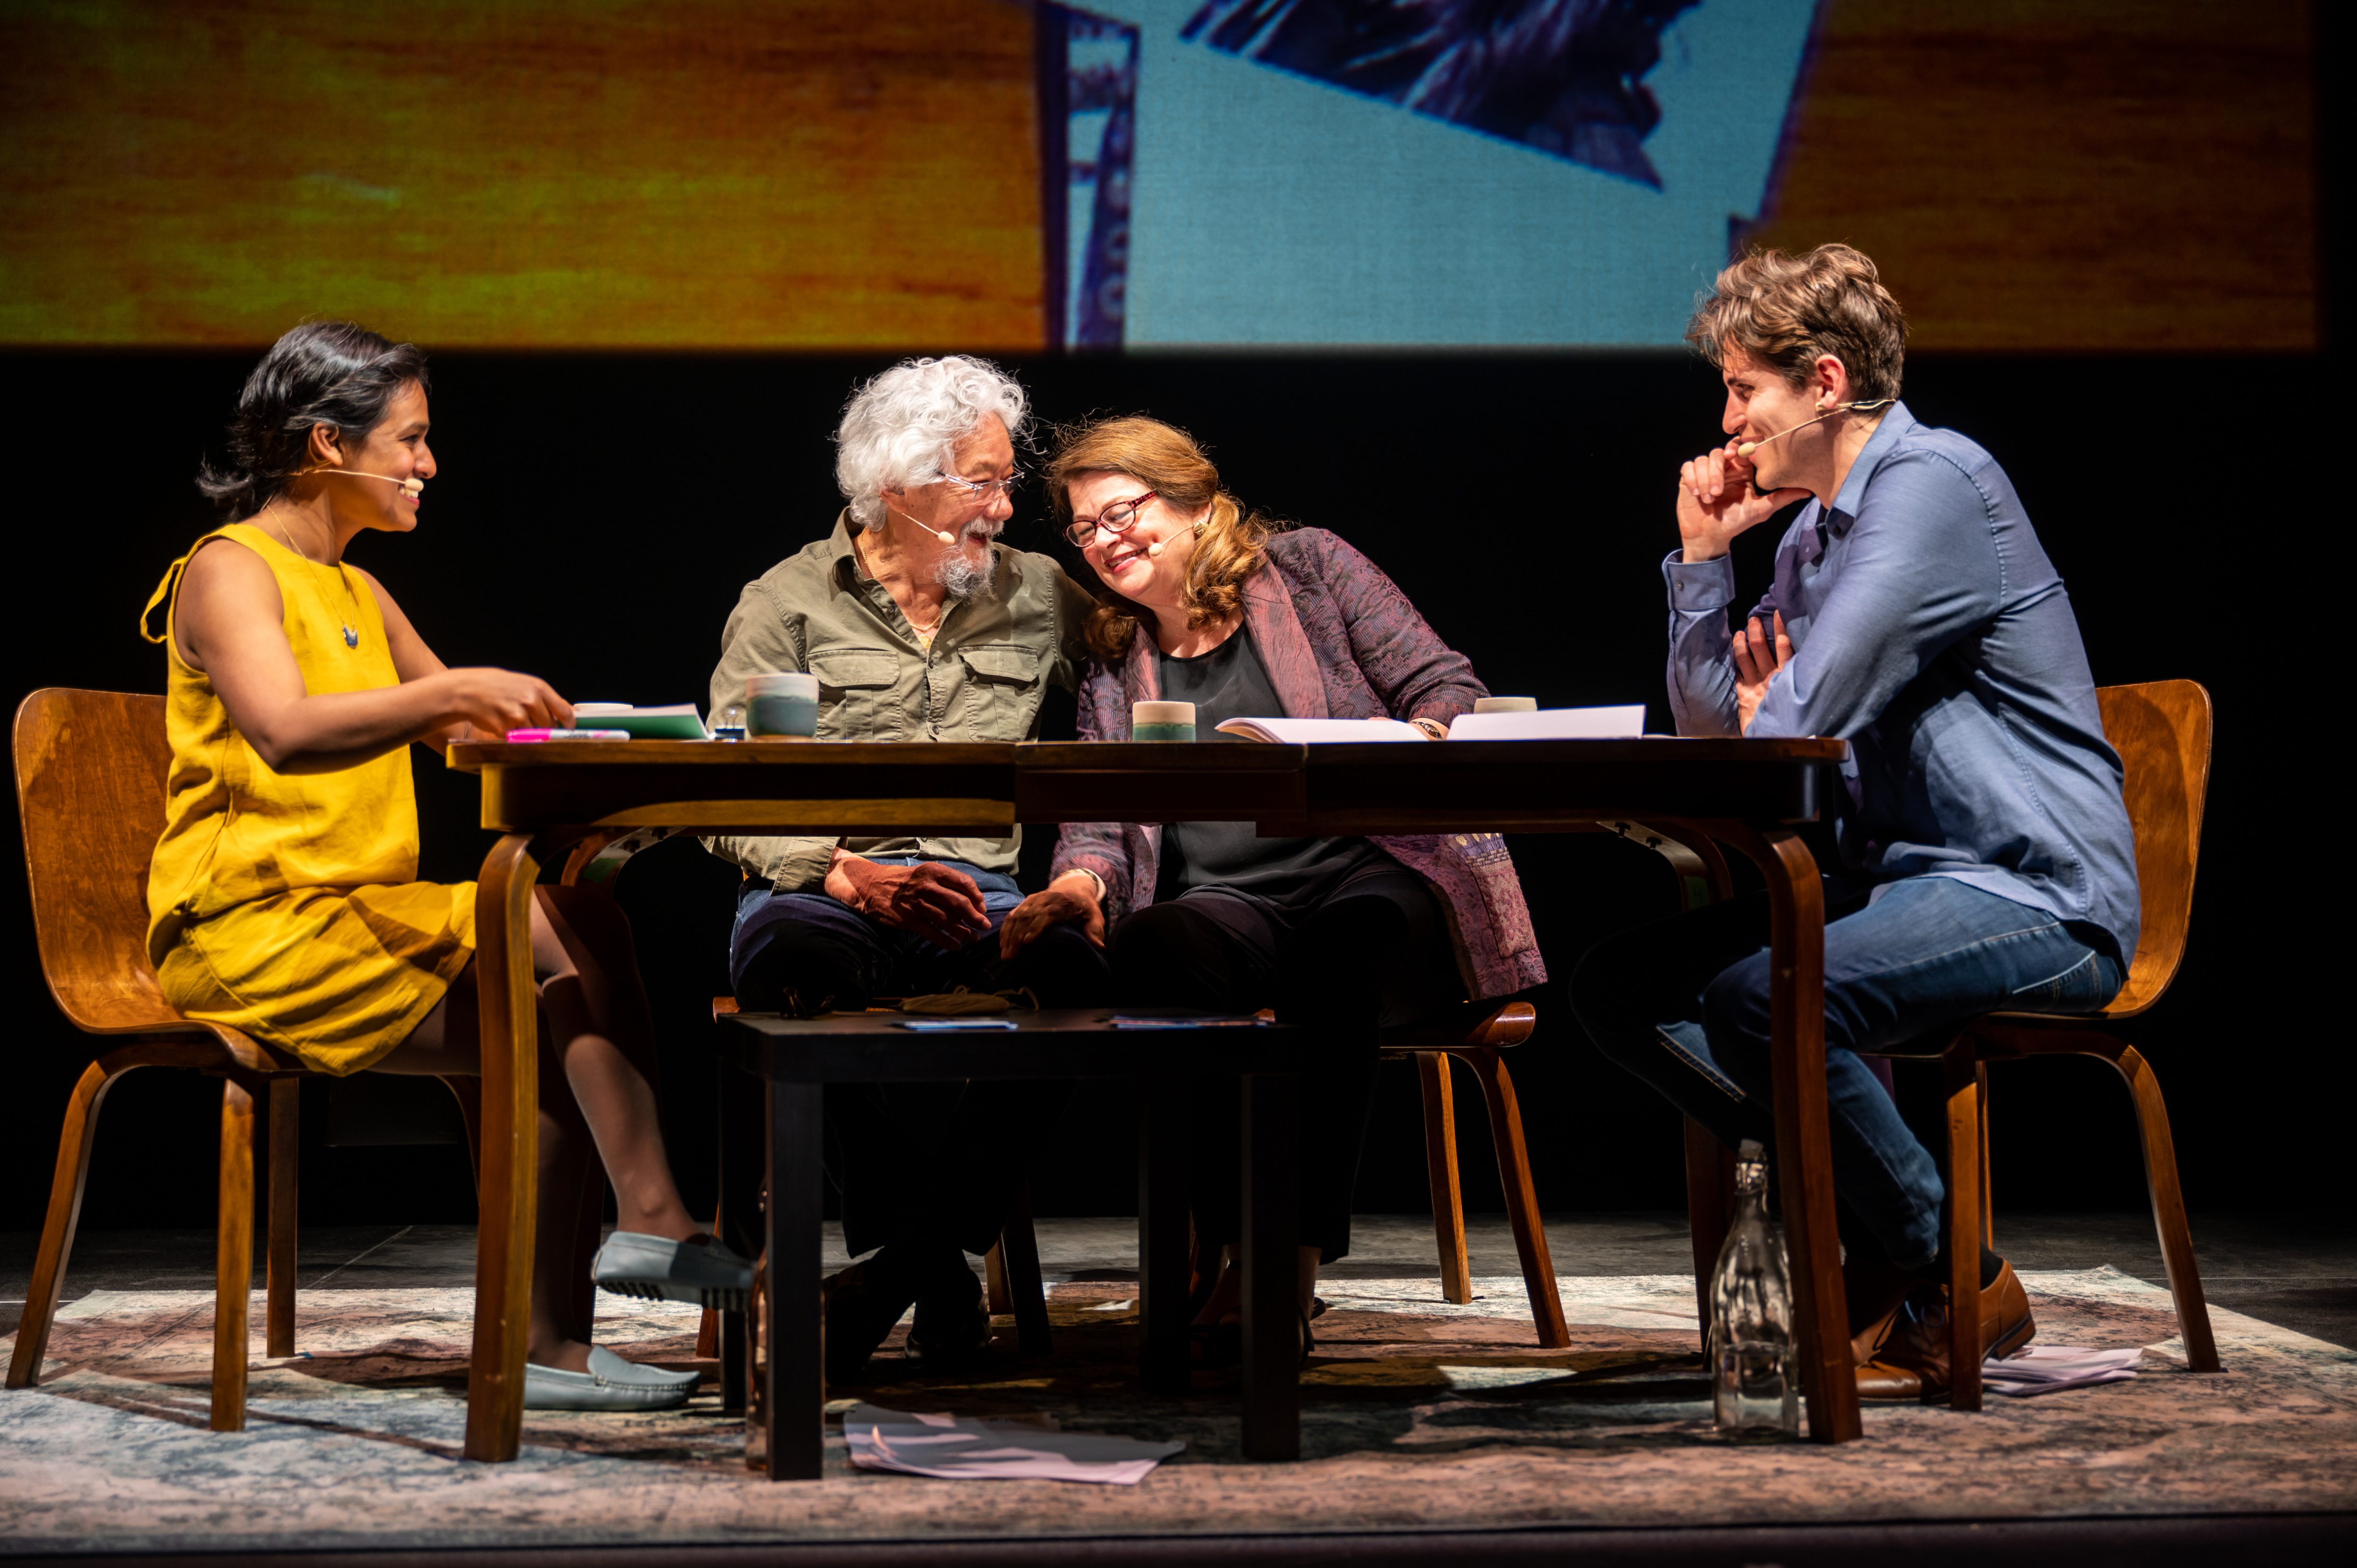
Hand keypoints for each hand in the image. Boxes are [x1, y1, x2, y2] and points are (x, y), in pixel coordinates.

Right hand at [439, 667, 571, 736]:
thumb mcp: (522, 683)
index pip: (564, 710)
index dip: (568, 722)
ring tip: (509, 717)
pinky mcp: (506, 729)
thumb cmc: (494, 685)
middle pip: (549, 725)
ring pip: (533, 733)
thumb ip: (543, 697)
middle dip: (541, 726)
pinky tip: (499, 721)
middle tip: (526, 719)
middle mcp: (531, 701)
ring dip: (524, 731)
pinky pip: (516, 738)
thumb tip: (565, 712)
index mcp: (538, 687)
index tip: (567, 727)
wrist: (465, 690)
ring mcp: (518, 716)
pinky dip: (510, 734)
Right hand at [827, 855, 990, 949]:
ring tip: (973, 938)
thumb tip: (971, 901)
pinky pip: (931, 932)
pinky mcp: (907, 919)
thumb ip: (945, 884)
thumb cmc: (904, 881)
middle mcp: (926, 886)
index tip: (983, 908)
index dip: (977, 897)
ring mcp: (916, 903)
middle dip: (975, 917)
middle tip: (985, 926)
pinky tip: (955, 946)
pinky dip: (946, 941)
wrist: (871, 886)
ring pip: (946, 919)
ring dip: (963, 931)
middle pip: (958, 902)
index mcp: (933, 871)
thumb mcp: (924, 874)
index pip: (963, 882)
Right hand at [998, 872, 1104, 958]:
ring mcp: (1033, 900)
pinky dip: (1006, 928)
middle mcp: (1045, 899)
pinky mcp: (1026, 902)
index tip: (1027, 942)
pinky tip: (1002, 943)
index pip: (1046, 914)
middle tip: (1011, 956)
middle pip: (1028, 916)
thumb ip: (1095, 931)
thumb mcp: (1094, 917)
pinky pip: (1013, 914)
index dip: (1036, 927)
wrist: (1074, 887)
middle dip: (1017, 936)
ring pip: (1017, 915)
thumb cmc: (1085, 907)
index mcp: (1063, 903)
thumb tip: (1100, 947)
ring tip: (1005, 954)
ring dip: (1009, 934)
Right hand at [1676, 442, 1809, 562]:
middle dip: (1718, 469)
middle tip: (1720, 488)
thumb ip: (1781, 498)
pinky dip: (1692, 479)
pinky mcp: (1689, 479)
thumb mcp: (1760, 510)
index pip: (1740, 448)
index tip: (1736, 457)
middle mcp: (1724, 468)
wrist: (1709, 537)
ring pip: (1703, 460)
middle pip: (1720, 452)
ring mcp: (1705, 472)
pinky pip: (1688, 467)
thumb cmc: (1736, 523)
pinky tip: (1698, 494)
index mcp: (1741, 470)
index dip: (1737, 447)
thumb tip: (1808, 492)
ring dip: (1706, 479)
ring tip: (1710, 498)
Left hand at [1732, 612, 1791, 732]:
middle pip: (1760, 647)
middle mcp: (1771, 678)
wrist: (1773, 738)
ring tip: (1741, 631)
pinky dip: (1735, 660)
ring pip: (1745, 657)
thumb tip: (1807, 660)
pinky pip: (1737, 672)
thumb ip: (1798, 676)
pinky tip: (1734, 651)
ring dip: (1742, 641)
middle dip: (1755, 630)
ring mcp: (1755, 685)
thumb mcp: (1799, 694)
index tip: (1777, 612)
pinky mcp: (1743, 694)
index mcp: (1788, 676)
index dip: (1780, 627)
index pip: (1785, 645)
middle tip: (1754, 619)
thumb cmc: (1790, 715)